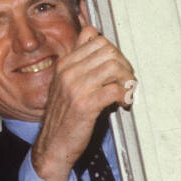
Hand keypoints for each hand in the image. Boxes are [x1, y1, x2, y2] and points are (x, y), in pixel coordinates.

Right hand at [30, 25, 135, 180]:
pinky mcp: (86, 105)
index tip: (115, 64)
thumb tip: (99, 44)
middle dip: (123, 63)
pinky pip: (115, 89)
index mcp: (64, 64)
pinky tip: (123, 103)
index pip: (93, 36)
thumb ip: (78, 64)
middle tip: (125, 79)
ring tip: (126, 90)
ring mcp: (76, 88)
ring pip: (114, 67)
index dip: (111, 48)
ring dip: (127, 79)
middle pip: (107, 49)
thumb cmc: (63, 116)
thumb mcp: (64, 84)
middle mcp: (68, 72)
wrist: (53, 144)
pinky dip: (125, 95)